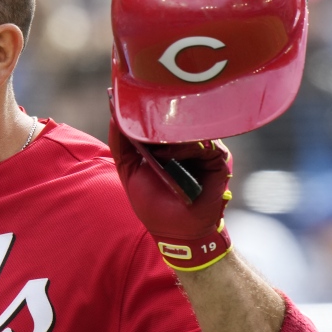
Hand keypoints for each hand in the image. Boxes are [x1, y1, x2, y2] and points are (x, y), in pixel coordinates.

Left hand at [108, 116, 232, 270]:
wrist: (174, 230)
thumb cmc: (153, 203)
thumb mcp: (129, 170)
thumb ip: (121, 144)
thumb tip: (114, 114)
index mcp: (168, 144)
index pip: (161, 119)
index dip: (147, 112)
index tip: (129, 100)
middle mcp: (187, 144)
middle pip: (177, 119)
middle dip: (158, 119)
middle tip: (142, 119)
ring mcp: (204, 151)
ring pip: (191, 129)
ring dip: (170, 136)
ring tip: (154, 151)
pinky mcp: (218, 160)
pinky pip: (205, 145)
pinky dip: (186, 148)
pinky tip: (168, 157)